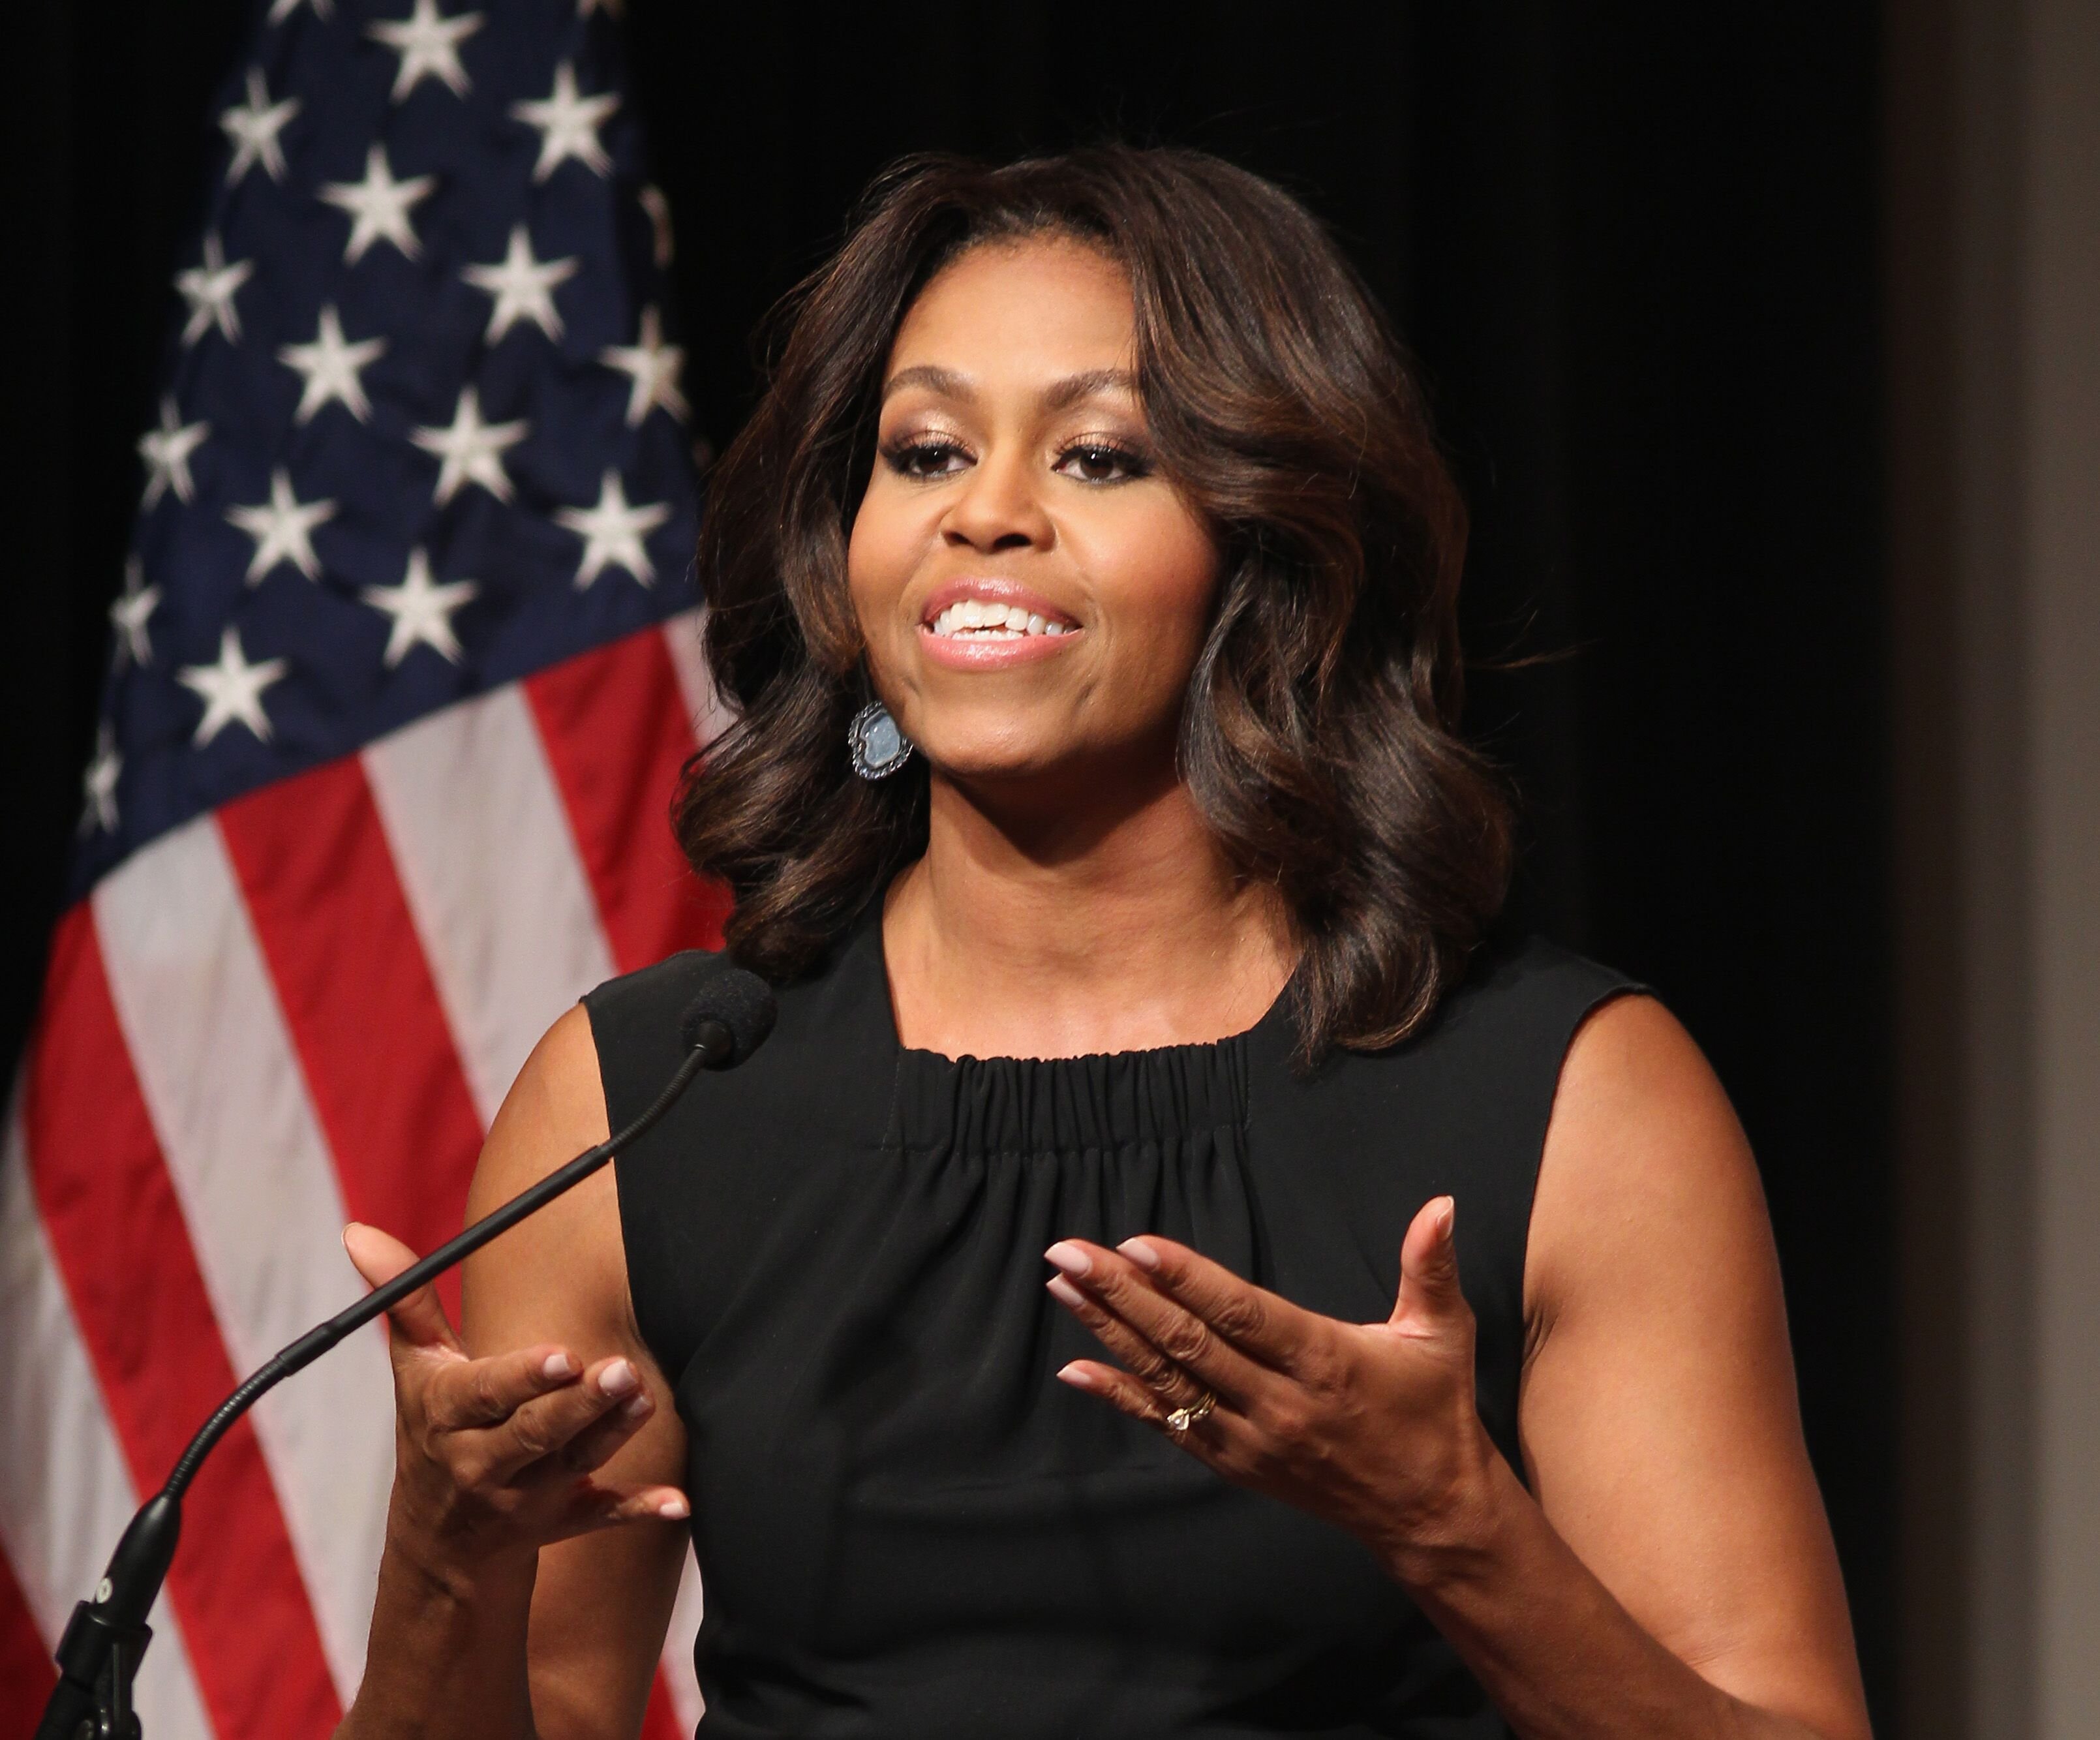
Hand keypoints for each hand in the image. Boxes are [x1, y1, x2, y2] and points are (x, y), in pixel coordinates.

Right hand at [343, 1222, 687, 1580]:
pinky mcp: (559, 1523)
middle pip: (535, 1433)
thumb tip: (359, 1231)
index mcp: (449, 1418)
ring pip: (574, 1465)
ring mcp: (523, 1498)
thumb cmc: (433, 1430)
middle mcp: (484, 1462)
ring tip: (647, 1397)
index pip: (486, 1395)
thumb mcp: (414, 1369)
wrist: (435, 1544)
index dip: (523, 1377)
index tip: (563, 1355)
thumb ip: (405, 1302)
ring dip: (613, 1434)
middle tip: (623, 1370)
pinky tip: (677, 1502)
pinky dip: (638, 1510)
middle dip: (579, 1405)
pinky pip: (601, 1518)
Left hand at [1043, 1196, 1499, 1573]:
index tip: (1134, 1246)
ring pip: (1168, 1380)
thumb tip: (1441, 1202)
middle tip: (1066, 1254)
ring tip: (1062, 1288)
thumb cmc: (1434, 1411)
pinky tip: (1077, 1369)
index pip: (1242, 1314)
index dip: (1186, 1279)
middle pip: (1187, 1342)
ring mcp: (1252, 1439)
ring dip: (1109, 1332)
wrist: (1429, 1513)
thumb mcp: (1443, 1334)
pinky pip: (1169, 1426)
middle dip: (1121, 1295)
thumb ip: (1431, 1266)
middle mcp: (1280, 1404)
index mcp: (1325, 1361)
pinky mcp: (1237, 1464)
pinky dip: (1121, 1396)